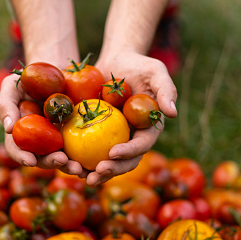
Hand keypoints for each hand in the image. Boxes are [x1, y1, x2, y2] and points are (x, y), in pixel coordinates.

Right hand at [0, 73, 84, 176]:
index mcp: (20, 134)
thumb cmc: (27, 78)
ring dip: (70, 165)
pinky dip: (86, 158)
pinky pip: (81, 148)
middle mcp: (39, 142)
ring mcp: (58, 140)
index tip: (29, 161)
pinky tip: (93, 161)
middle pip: (43, 158)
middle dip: (51, 163)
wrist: (56, 71)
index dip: (21, 157)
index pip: (17, 149)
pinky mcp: (76, 135)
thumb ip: (5, 105)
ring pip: (63, 158)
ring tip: (79, 167)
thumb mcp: (11, 86)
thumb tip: (9, 129)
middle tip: (62, 161)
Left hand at [85, 50, 177, 185]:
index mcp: (148, 129)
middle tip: (96, 173)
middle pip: (125, 161)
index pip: (141, 145)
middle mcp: (133, 138)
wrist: (115, 62)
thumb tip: (172, 113)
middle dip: (112, 170)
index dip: (129, 152)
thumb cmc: (138, 65)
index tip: (112, 153)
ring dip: (96, 173)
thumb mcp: (155, 71)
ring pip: (107, 162)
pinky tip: (68, 163)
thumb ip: (166, 90)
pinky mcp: (97, 136)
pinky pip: (89, 150)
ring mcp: (114, 139)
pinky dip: (80, 159)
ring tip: (82, 176)